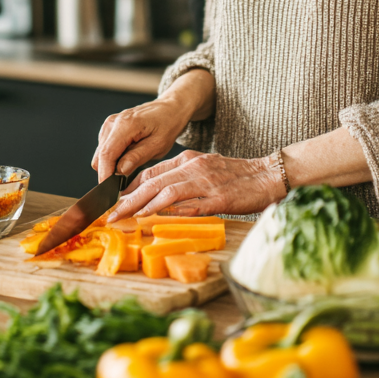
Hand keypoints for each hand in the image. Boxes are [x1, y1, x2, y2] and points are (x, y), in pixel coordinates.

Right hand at [91, 97, 189, 181]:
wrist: (170, 109)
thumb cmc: (167, 125)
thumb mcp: (158, 145)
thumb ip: (137, 158)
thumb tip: (119, 172)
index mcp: (125, 125)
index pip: (107, 155)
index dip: (105, 176)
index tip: (109, 193)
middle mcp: (113, 122)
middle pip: (100, 157)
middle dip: (109, 173)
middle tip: (125, 184)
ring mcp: (110, 124)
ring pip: (101, 154)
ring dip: (112, 165)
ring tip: (132, 166)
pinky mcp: (110, 128)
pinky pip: (105, 149)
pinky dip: (114, 158)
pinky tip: (129, 158)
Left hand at [108, 150, 284, 219]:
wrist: (269, 175)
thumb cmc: (238, 177)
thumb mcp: (206, 169)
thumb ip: (184, 179)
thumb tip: (158, 198)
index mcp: (189, 159)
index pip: (152, 172)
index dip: (130, 186)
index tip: (114, 200)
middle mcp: (193, 167)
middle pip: (152, 182)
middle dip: (127, 198)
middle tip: (109, 213)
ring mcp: (205, 182)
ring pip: (165, 191)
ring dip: (140, 205)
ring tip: (123, 217)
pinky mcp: (218, 198)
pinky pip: (188, 204)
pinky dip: (167, 211)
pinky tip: (153, 218)